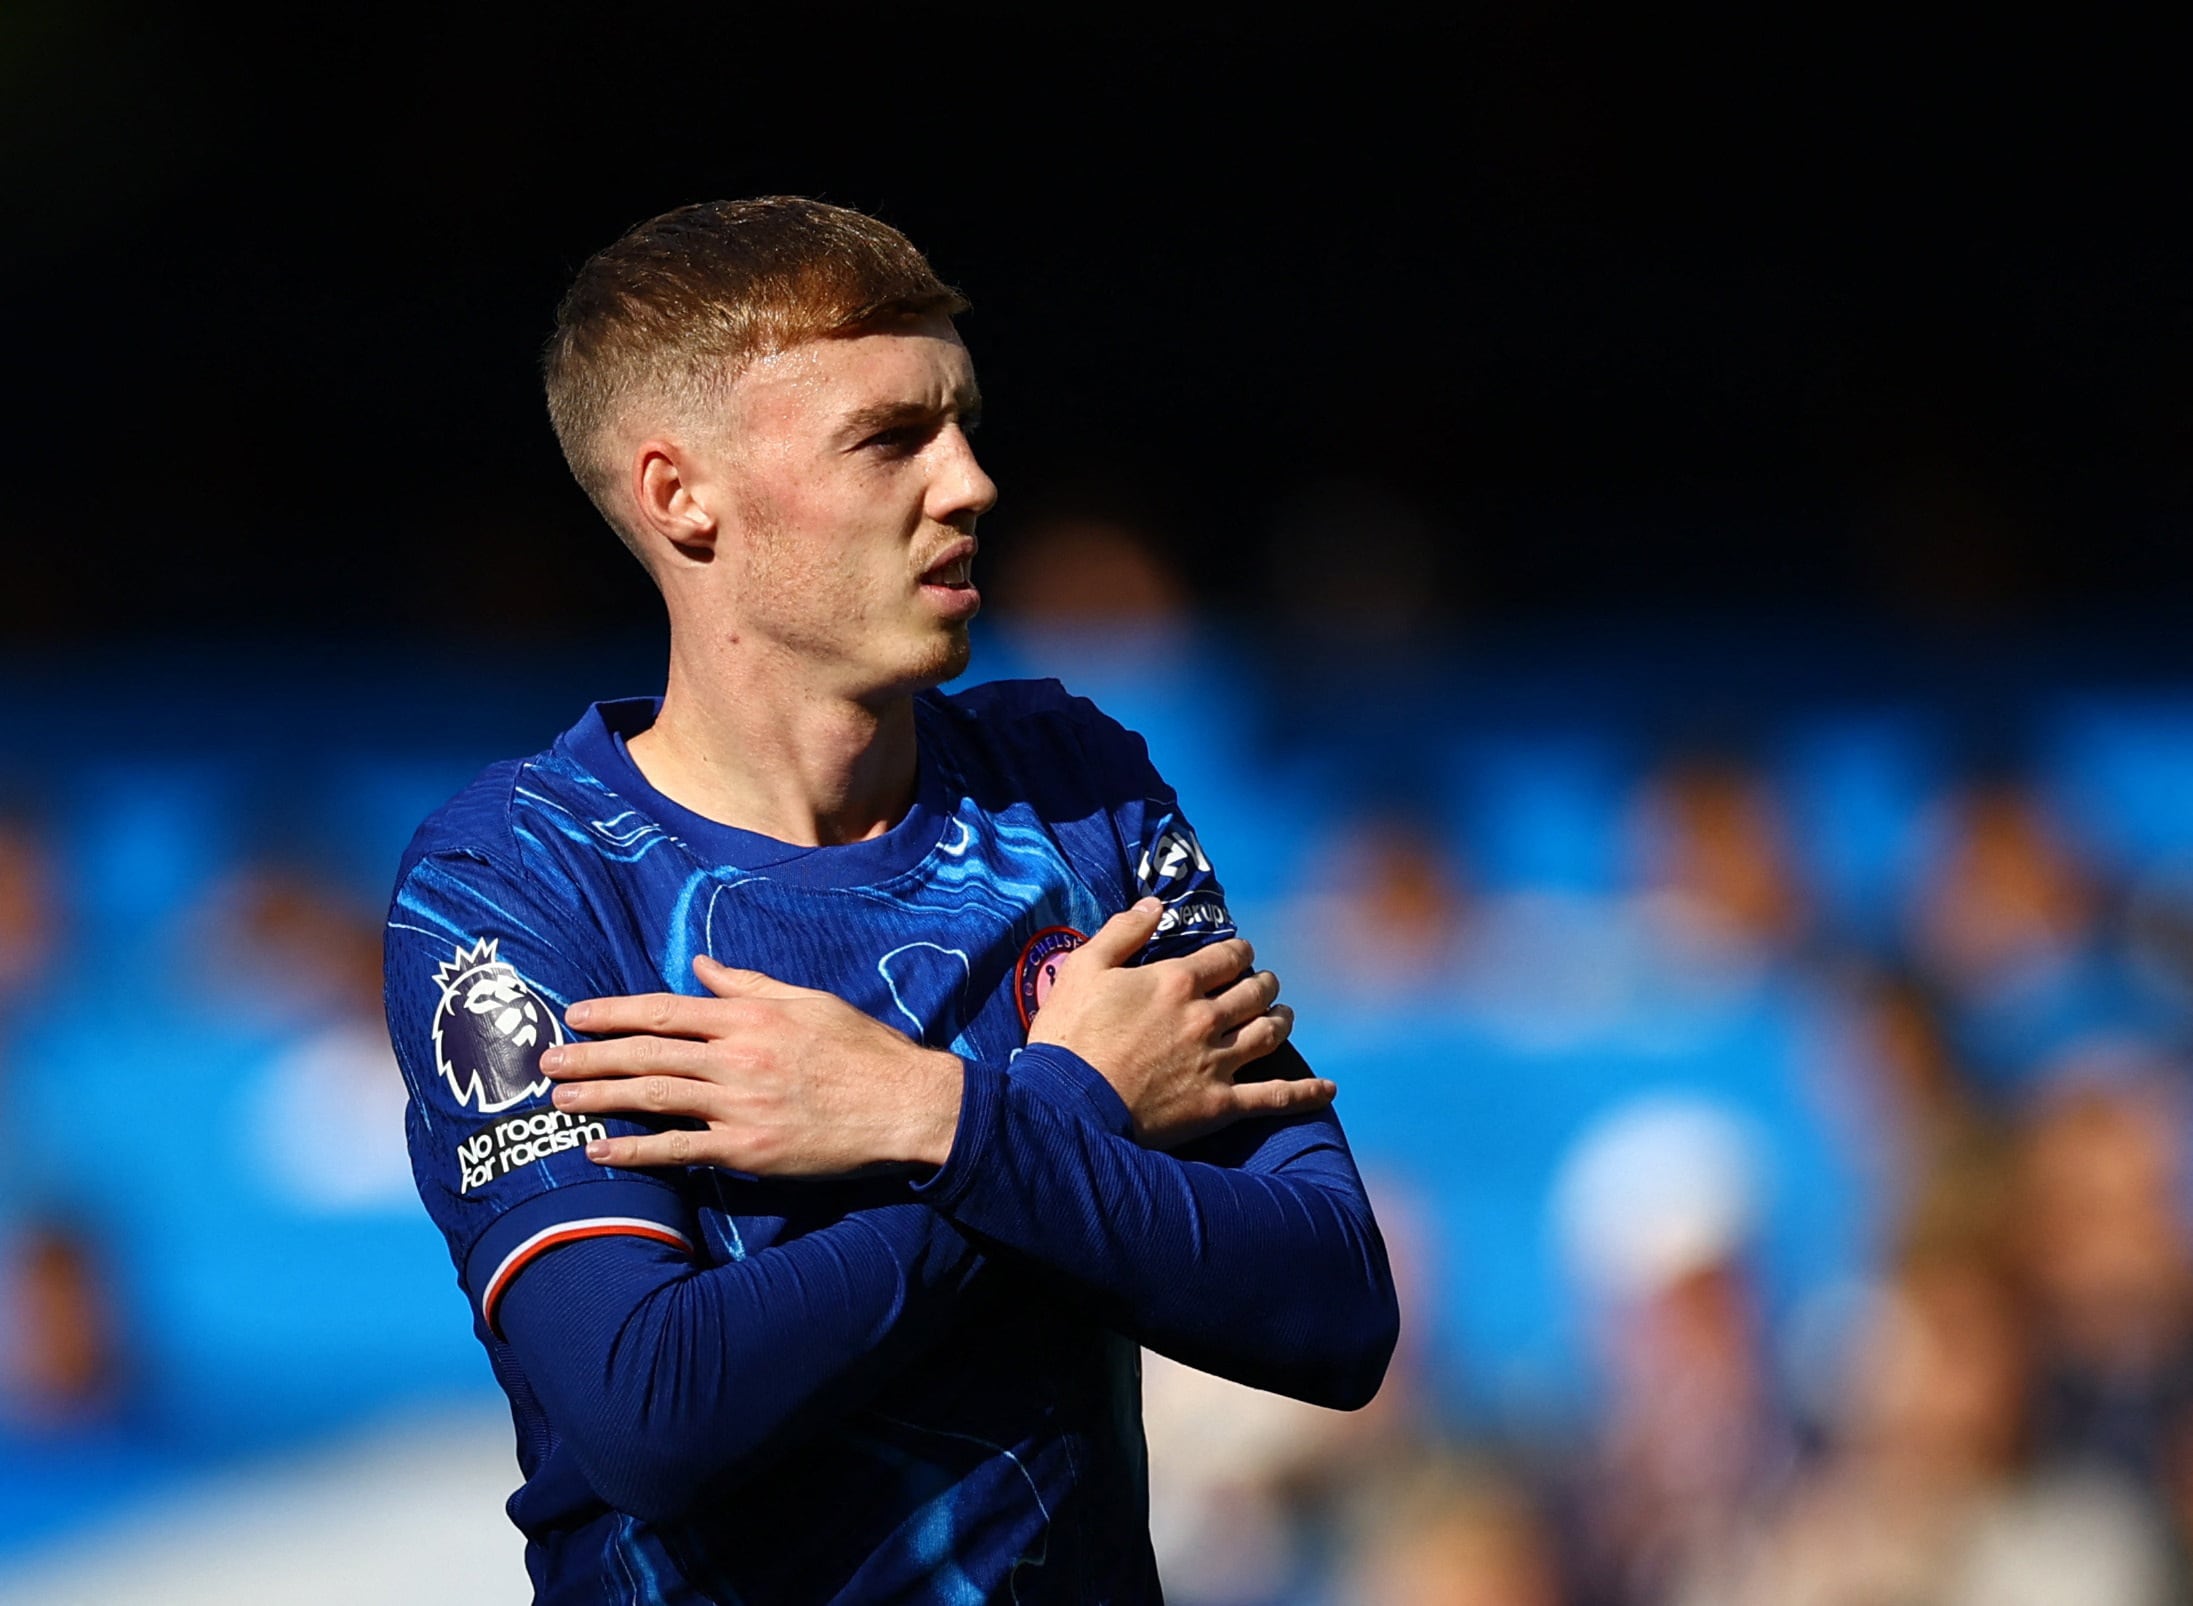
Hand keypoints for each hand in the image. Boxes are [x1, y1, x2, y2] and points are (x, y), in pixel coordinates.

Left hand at [541, 955, 963, 1174]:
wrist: (903, 1105)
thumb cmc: (862, 1050)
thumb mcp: (808, 1002)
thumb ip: (749, 985)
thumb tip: (704, 966)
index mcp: (750, 1017)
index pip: (665, 1010)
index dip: (614, 1013)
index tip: (576, 1014)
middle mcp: (737, 1057)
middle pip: (647, 1053)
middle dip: (590, 1056)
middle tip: (545, 1062)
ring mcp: (740, 1105)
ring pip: (654, 1096)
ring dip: (599, 1099)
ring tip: (559, 1103)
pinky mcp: (748, 1149)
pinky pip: (679, 1149)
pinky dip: (635, 1149)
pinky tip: (600, 1151)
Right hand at [1029, 898, 1330, 1147]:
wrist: (1066, 1105)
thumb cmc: (1068, 1036)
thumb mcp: (1084, 968)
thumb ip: (1122, 931)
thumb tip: (1154, 905)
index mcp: (1177, 982)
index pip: (1228, 957)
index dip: (1239, 953)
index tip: (1240, 954)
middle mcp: (1206, 1017)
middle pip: (1256, 992)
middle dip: (1263, 983)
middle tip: (1263, 983)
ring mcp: (1218, 1062)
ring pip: (1270, 1034)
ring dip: (1282, 1020)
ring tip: (1283, 1016)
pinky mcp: (1219, 1105)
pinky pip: (1276, 1097)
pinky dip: (1306, 1093)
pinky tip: (1328, 1090)